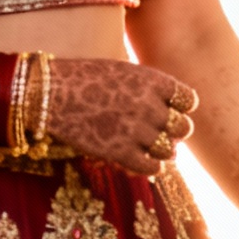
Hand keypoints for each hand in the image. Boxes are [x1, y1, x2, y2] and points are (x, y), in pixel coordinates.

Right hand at [47, 56, 196, 174]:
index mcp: (152, 81)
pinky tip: (142, 161)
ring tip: (153, 149)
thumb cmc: (84, 78)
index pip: (189, 100)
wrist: (49, 93)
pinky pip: (152, 167)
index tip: (171, 110)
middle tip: (163, 134)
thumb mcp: (124, 70)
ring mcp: (135, 131)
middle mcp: (149, 106)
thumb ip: (148, 87)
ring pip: (169, 150)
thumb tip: (170, 108)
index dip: (182, 108)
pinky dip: (151, 167)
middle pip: (183, 128)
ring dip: (164, 151)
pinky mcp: (119, 153)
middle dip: (175, 132)